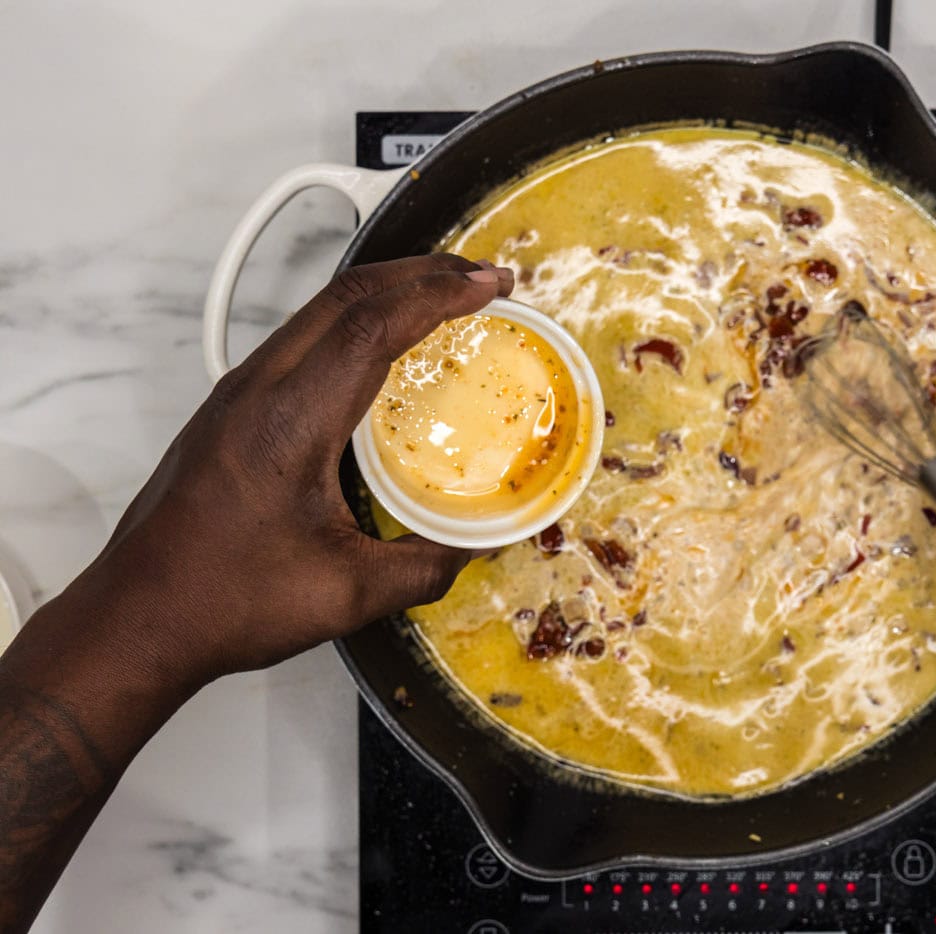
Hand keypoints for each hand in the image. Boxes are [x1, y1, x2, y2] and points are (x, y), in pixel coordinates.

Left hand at [80, 253, 513, 688]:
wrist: (136, 619)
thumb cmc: (225, 601)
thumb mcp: (347, 594)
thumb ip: (425, 566)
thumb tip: (478, 546)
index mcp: (288, 422)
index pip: (370, 326)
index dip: (436, 296)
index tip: (489, 286)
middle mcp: (258, 390)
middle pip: (345, 295)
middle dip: (420, 275)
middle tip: (481, 281)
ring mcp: (238, 394)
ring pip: (319, 311)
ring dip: (386, 295)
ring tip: (444, 303)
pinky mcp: (231, 409)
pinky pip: (303, 341)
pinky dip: (356, 325)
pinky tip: (386, 352)